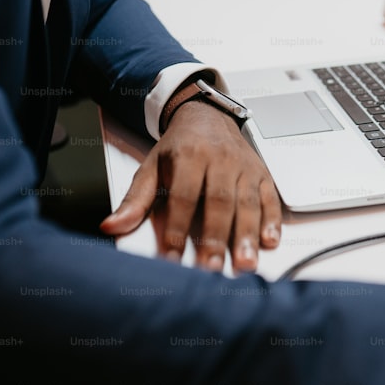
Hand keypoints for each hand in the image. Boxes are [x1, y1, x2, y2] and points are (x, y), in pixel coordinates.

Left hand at [100, 100, 281, 271]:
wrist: (207, 116)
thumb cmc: (179, 147)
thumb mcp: (151, 167)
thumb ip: (135, 200)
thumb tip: (112, 226)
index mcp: (189, 156)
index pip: (182, 196)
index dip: (176, 228)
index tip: (171, 258)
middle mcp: (220, 159)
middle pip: (219, 202)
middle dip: (216, 237)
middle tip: (211, 268)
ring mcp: (244, 167)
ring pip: (248, 203)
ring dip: (247, 235)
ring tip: (245, 263)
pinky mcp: (262, 174)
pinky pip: (270, 198)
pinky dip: (272, 221)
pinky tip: (269, 241)